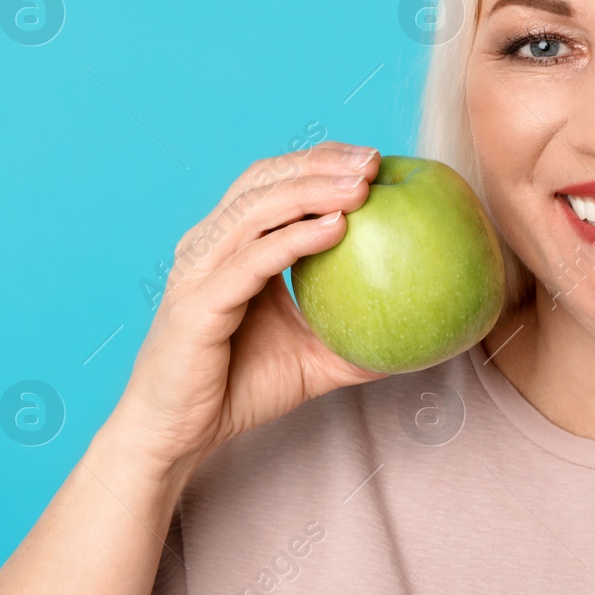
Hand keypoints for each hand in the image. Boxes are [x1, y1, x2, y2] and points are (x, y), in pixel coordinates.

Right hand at [108, 141, 385, 478]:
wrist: (177, 434)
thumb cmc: (236, 390)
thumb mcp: (309, 358)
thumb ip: (354, 340)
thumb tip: (418, 336)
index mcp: (228, 246)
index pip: (271, 184)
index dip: (318, 162)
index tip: (371, 161)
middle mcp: (208, 247)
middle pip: (263, 181)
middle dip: (319, 163)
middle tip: (373, 161)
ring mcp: (199, 271)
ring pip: (256, 210)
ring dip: (312, 190)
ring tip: (362, 186)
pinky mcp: (198, 303)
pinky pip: (252, 261)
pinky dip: (294, 239)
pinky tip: (336, 228)